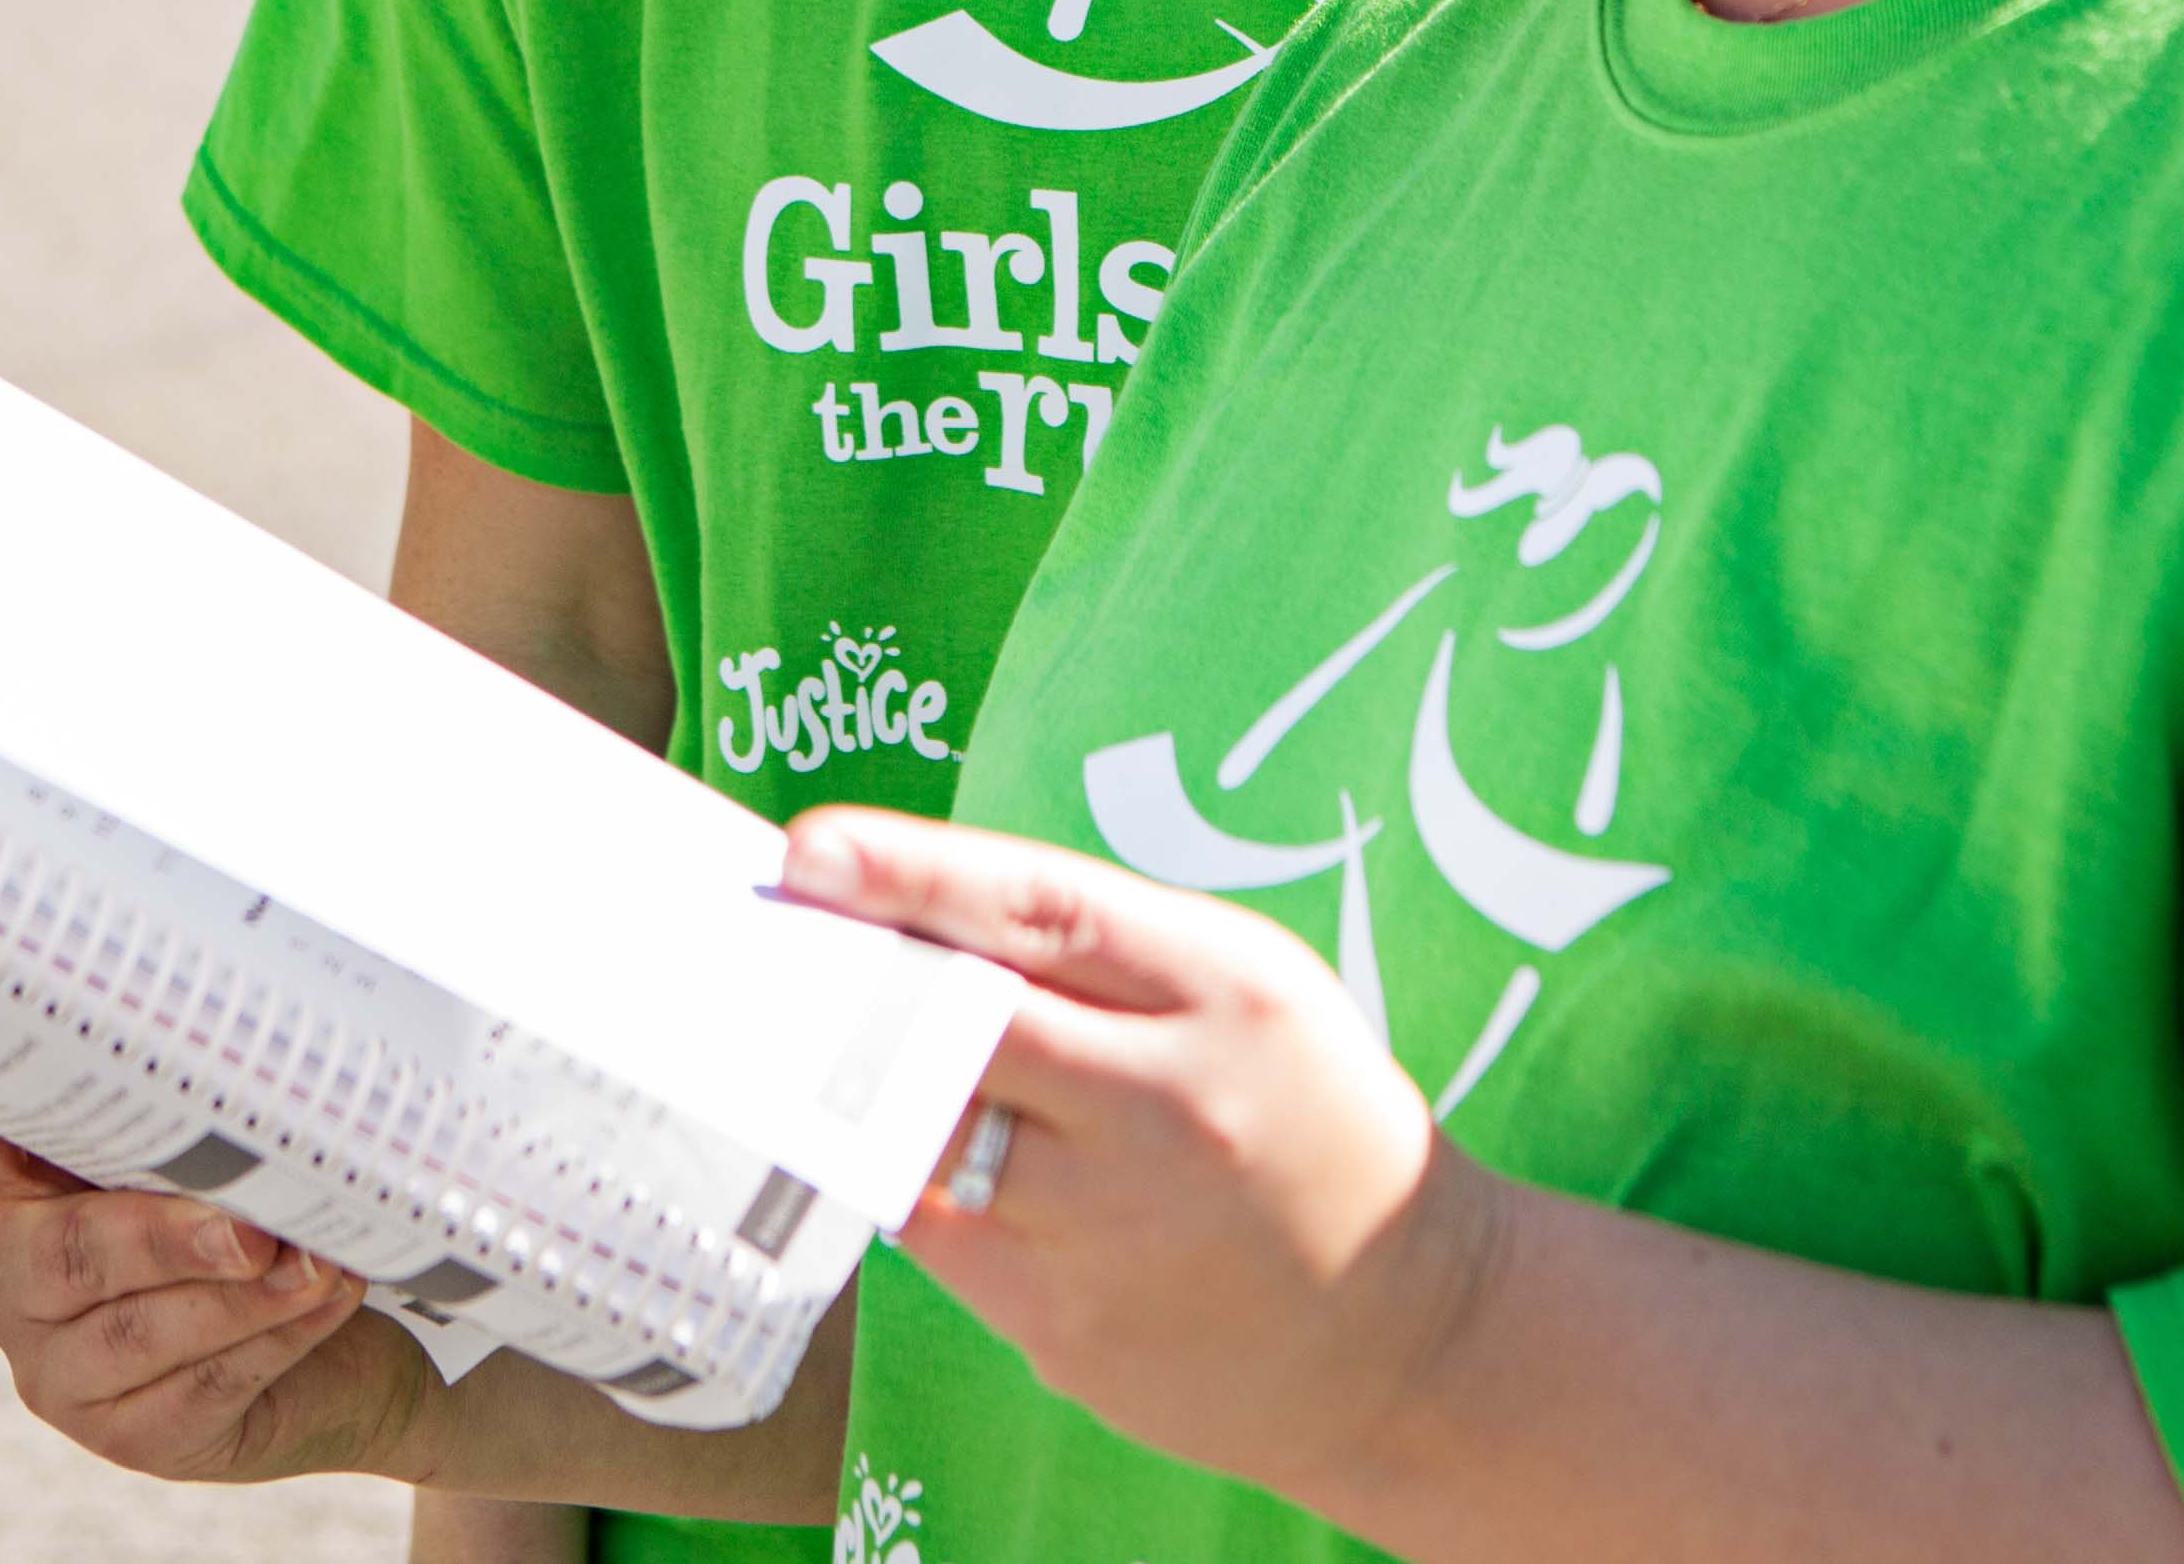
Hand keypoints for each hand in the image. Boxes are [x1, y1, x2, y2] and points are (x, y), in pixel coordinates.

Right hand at [0, 1065, 425, 1482]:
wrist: (333, 1348)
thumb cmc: (256, 1223)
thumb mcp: (213, 1161)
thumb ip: (198, 1121)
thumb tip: (247, 1054)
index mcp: (15, 1193)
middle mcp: (14, 1286)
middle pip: (73, 1255)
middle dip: (169, 1237)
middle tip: (252, 1227)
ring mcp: (60, 1374)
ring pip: (141, 1333)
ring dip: (241, 1294)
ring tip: (315, 1260)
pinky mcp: (129, 1438)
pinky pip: (199, 1385)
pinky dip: (272, 1339)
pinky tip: (323, 1297)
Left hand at [776, 808, 1500, 1504]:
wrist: (1410, 1331)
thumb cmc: (1304, 1121)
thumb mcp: (1247, 991)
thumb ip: (1099, 954)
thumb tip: (904, 919)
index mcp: (1226, 989)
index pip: (1042, 911)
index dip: (911, 874)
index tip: (810, 852)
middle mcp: (1168, 1105)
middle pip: (957, 1029)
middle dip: (851, 988)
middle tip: (774, 956)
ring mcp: (1113, 1230)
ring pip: (925, 1139)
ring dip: (875, 1097)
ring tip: (846, 1061)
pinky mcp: (1067, 1330)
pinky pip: (938, 1239)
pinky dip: (924, 1192)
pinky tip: (953, 1171)